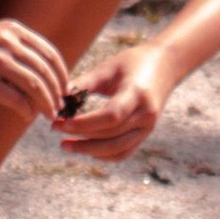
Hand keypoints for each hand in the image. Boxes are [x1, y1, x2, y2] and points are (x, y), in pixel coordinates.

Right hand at [0, 14, 68, 120]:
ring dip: (46, 104)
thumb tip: (44, 75)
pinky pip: (17, 100)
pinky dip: (27, 111)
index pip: (49, 53)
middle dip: (57, 92)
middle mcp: (6, 42)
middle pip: (45, 71)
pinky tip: (26, 116)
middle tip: (59, 106)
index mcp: (11, 30)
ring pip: (36, 86)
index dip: (61, 74)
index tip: (64, 89)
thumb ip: (16, 49)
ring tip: (48, 114)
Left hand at [55, 46, 175, 162]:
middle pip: (111, 135)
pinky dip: (104, 155)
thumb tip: (57, 99)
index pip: (111, 116)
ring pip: (117, 149)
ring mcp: (148, 128)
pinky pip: (124, 153)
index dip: (85, 123)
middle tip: (55, 129)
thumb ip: (85, 84)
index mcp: (138, 94)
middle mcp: (146, 115)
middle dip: (81, 136)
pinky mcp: (145, 135)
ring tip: (65, 145)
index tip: (61, 122)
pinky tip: (85, 149)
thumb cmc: (132, 63)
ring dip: (89, 150)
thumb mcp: (108, 68)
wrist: (165, 66)